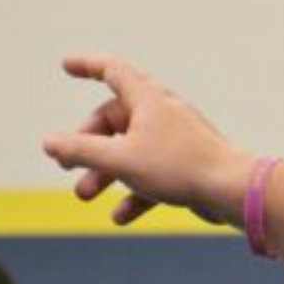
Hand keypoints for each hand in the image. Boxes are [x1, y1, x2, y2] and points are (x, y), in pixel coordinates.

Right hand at [40, 54, 253, 227]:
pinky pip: (154, 177)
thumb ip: (80, 150)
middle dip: (87, 144)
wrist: (235, 192)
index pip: (113, 70)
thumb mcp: (119, 159)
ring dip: (104, 173)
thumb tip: (48, 142)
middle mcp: (164, 114)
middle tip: (66, 165)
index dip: (87, 65)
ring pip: (132, 151)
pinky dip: (135, 194)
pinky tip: (120, 218)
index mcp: (149, 99)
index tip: (66, 66)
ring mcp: (178, 142)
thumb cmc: (180, 167)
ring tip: (83, 196)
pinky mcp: (189, 168)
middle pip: (114, 120)